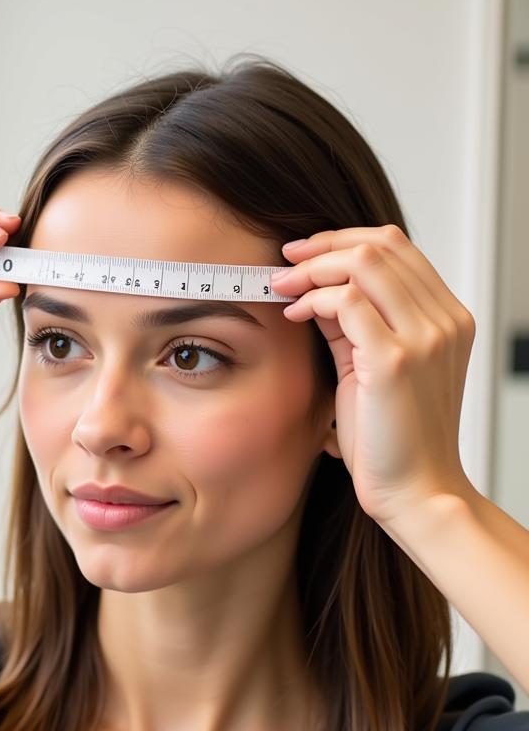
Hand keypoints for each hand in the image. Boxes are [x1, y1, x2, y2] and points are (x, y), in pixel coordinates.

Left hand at [272, 225, 476, 527]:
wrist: (416, 490)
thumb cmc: (391, 439)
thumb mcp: (374, 368)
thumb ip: (356, 327)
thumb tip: (318, 291)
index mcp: (447, 318)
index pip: (397, 247)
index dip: (343, 240)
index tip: (303, 254)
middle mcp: (444, 320)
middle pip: (381, 245)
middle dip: (322, 246)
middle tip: (284, 264)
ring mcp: (424, 337)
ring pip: (363, 263)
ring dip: (312, 269)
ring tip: (283, 288)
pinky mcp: (395, 361)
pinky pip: (346, 301)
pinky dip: (313, 300)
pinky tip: (295, 316)